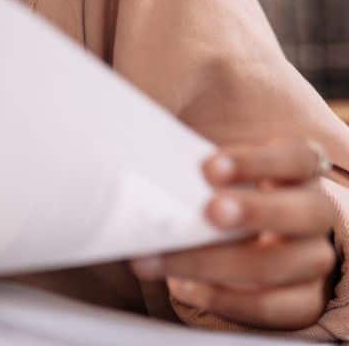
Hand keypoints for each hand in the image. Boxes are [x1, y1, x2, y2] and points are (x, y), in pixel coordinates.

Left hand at [130, 137, 338, 330]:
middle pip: (307, 212)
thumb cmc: (208, 185)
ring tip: (167, 260)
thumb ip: (187, 151)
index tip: (208, 167)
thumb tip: (131, 136)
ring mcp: (312, 258)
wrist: (223, 233)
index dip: (257, 161)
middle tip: (209, 212)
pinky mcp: (302, 299)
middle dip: (257, 211)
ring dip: (222, 263)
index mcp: (296, 169)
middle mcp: (314, 212)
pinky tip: (186, 287)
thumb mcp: (205, 163)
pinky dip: (229, 301)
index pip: (296, 156)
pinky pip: (279, 309)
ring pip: (286, 264)